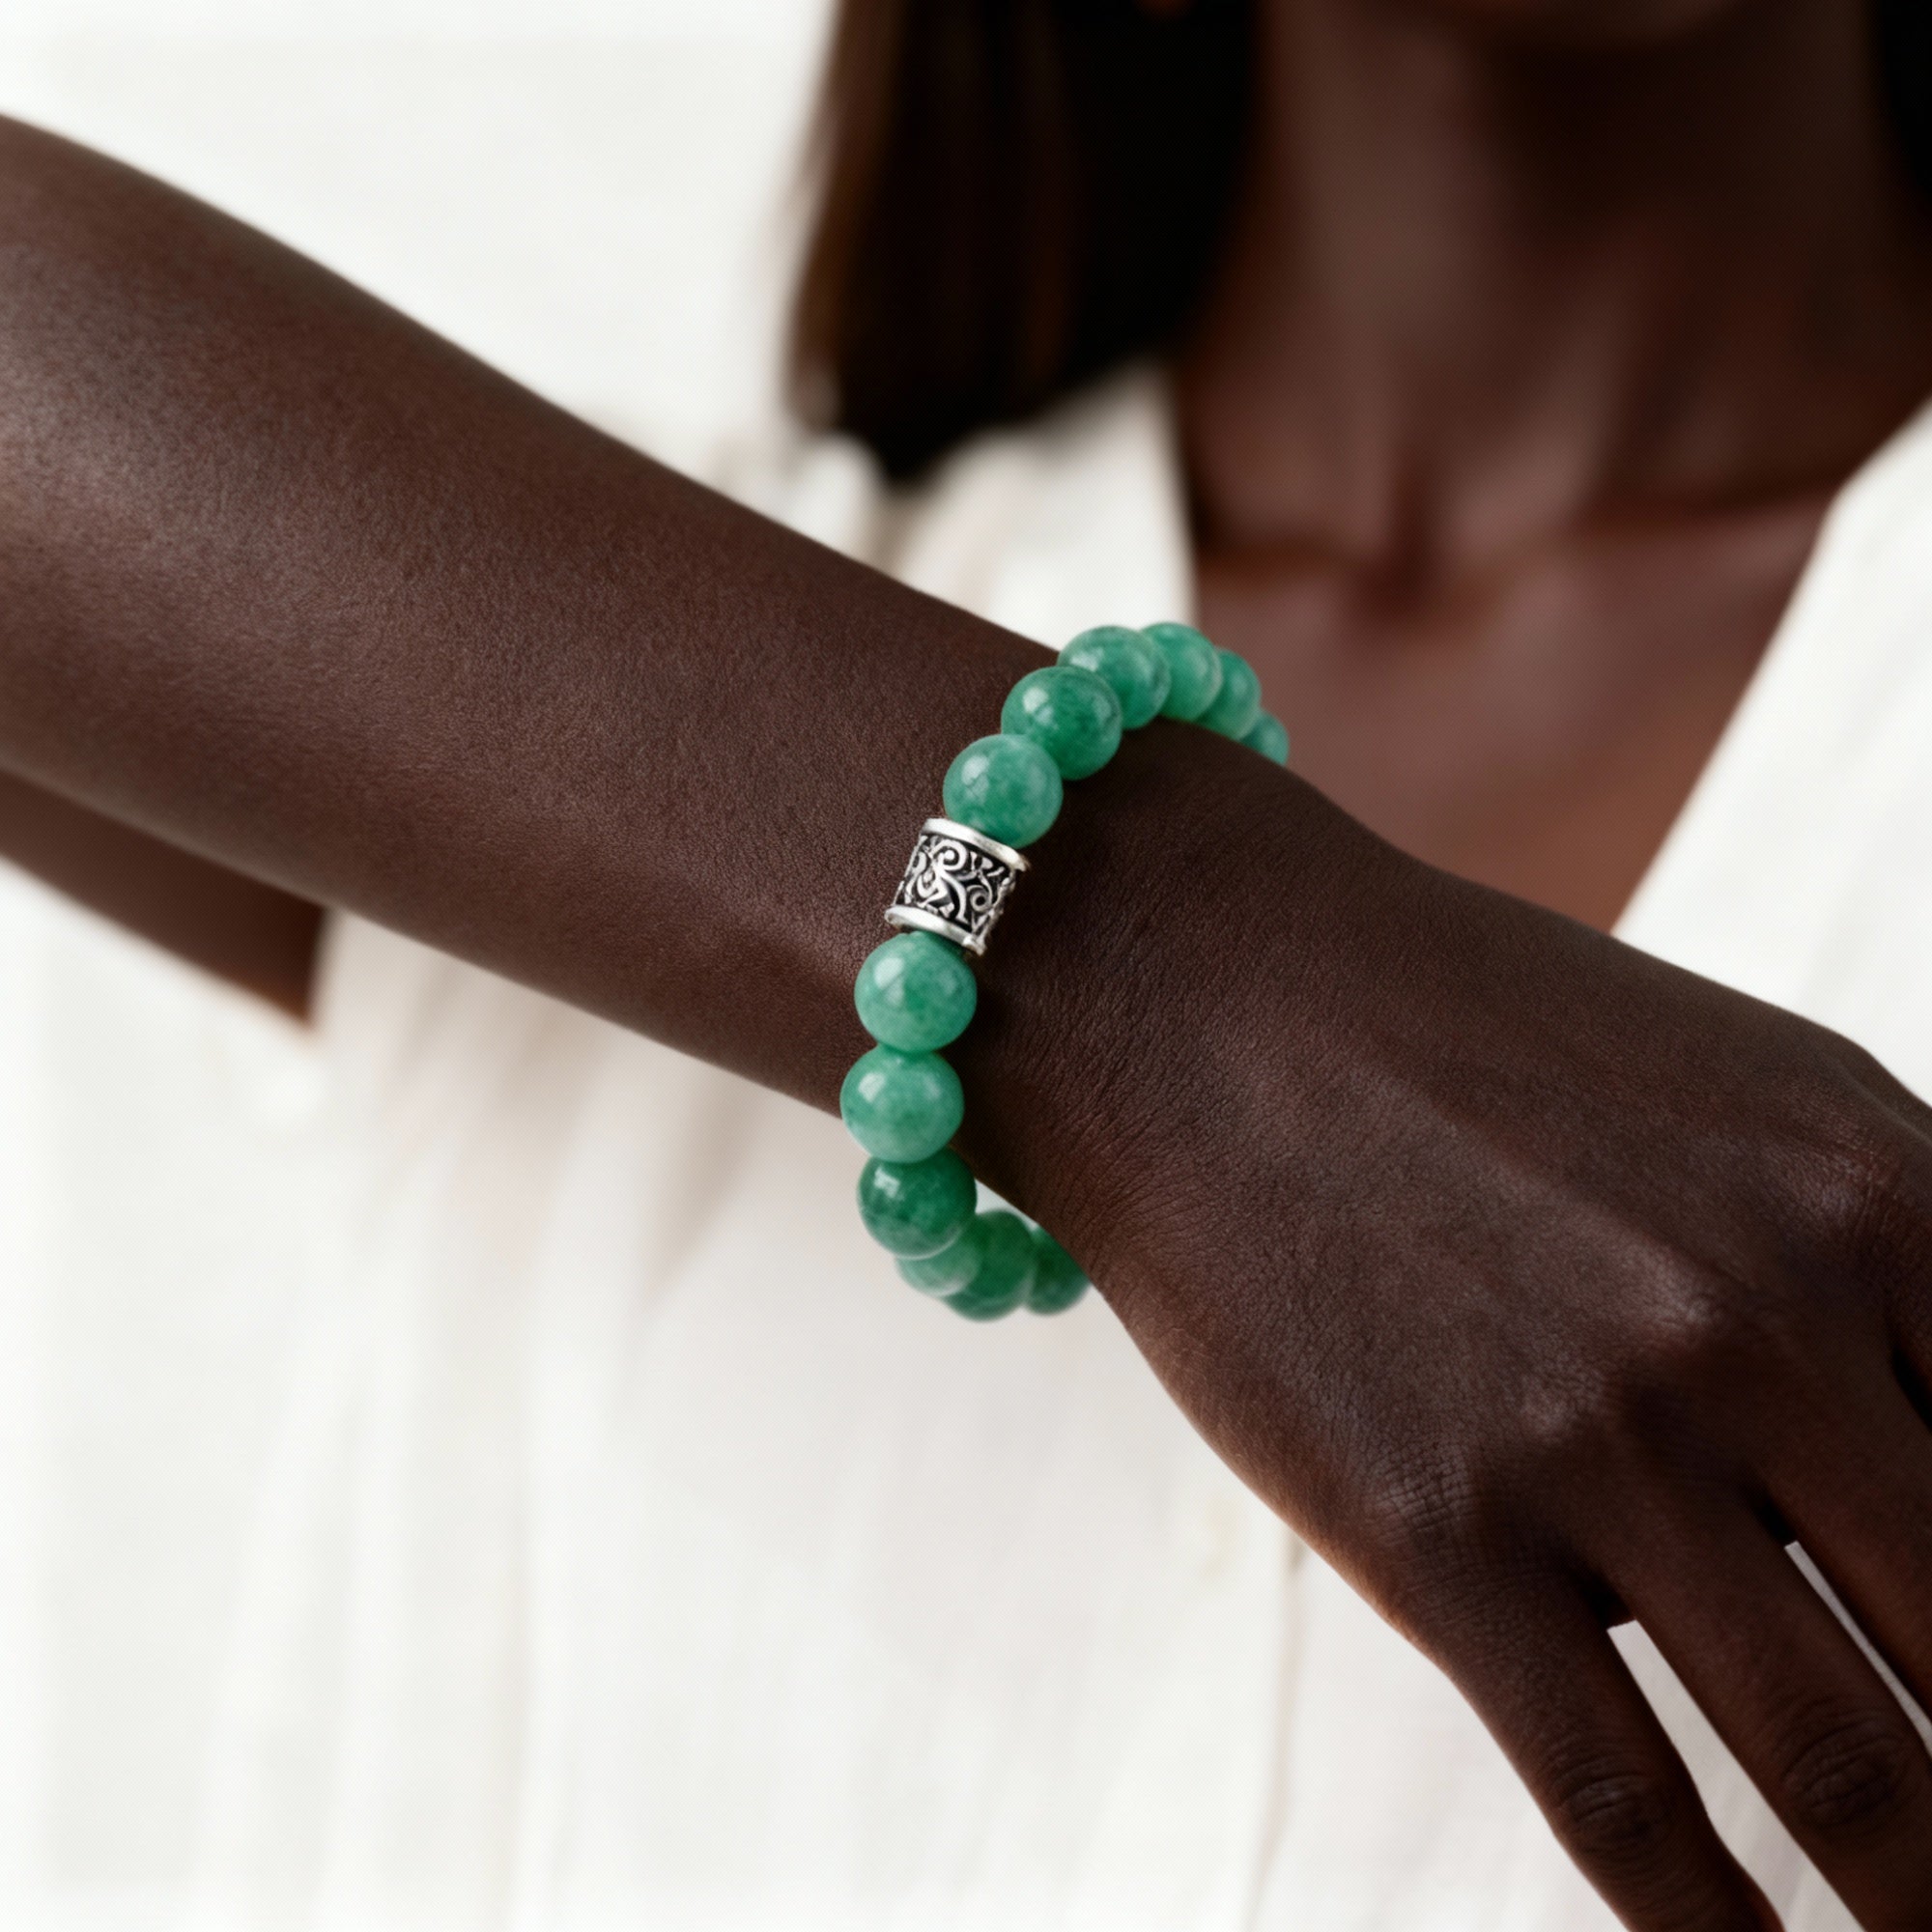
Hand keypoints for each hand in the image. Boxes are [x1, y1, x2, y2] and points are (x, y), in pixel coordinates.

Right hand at [966, 724, 1931, 1931]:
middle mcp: (1764, 1325)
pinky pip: (1626, 1799)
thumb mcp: (1751, 1095)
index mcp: (1877, 1199)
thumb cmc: (1473, 1038)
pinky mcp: (1433, 1529)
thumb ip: (1911, 1267)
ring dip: (1923, 1900)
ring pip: (1850, 1768)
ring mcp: (1594, 1435)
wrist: (1201, 993)